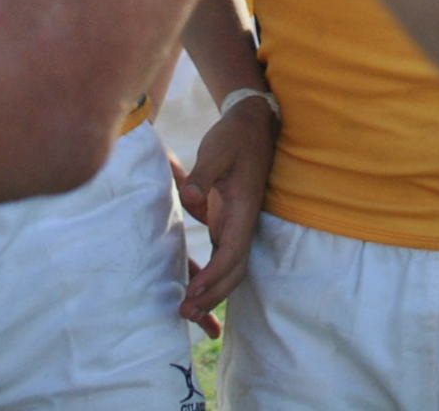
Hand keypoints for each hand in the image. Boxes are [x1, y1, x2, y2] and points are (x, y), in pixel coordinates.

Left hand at [174, 94, 278, 332]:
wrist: (252, 125)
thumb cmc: (234, 137)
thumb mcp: (217, 150)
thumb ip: (201, 174)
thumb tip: (189, 198)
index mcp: (243, 209)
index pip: (231, 252)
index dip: (215, 275)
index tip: (194, 291)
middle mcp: (243, 222)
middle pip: (234, 270)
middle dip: (213, 294)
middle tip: (186, 314)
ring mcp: (237, 224)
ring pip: (230, 268)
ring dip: (213, 291)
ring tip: (187, 310)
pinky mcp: (228, 221)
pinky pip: (222, 258)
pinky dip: (211, 276)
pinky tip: (193, 287)